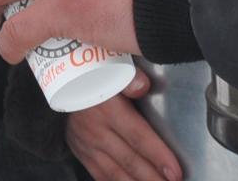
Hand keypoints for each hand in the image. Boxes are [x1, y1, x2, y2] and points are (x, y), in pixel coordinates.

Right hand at [67, 72, 181, 180]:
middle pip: (130, 160)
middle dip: (153, 177)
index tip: (175, 171)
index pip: (138, 136)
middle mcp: (97, 131)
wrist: (62, 85)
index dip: (158, 155)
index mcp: (108, 109)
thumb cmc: (94, 75)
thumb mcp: (111, 68)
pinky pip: (101, 176)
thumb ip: (130, 76)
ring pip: (116, 173)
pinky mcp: (83, 154)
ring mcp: (88, 146)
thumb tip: (143, 85)